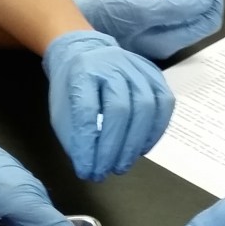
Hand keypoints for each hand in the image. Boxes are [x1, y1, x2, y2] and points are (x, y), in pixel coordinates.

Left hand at [43, 31, 173, 181]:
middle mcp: (112, 65)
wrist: (86, 53)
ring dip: (134, 144)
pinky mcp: (155, 74)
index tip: (86, 170)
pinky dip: (155, 131)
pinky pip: (164, 104)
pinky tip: (142, 149)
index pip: (87, 112)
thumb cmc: (72, 88)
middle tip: (105, 173)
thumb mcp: (61, 111)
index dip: (88, 146)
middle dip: (112, 149)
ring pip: (145, 107)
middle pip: (119, 110)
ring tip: (122, 166)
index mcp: (82, 72)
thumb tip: (89, 166)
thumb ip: (73, 137)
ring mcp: (137, 68)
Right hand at [75, 0, 224, 60]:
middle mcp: (167, 41)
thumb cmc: (101, 22)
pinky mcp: (151, 27)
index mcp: (168, 40)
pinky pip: (178, 10)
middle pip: (203, 15)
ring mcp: (160, 35)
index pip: (208, 19)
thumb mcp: (138, 11)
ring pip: (192, 12)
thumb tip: (204, 4)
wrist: (74, 33)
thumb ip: (173, 10)